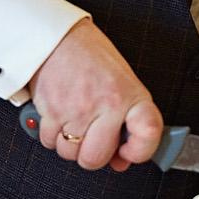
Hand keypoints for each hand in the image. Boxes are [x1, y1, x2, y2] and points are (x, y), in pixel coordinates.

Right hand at [26, 20, 161, 171]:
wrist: (57, 37)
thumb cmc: (90, 57)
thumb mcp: (121, 82)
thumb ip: (126, 121)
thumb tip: (120, 161)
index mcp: (130, 95)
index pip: (149, 133)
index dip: (141, 151)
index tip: (130, 153)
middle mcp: (106, 105)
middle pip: (96, 158)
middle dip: (92, 155)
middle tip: (91, 139)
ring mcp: (77, 110)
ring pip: (70, 153)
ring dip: (69, 144)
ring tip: (73, 121)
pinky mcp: (51, 111)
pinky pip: (49, 142)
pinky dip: (51, 135)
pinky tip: (58, 116)